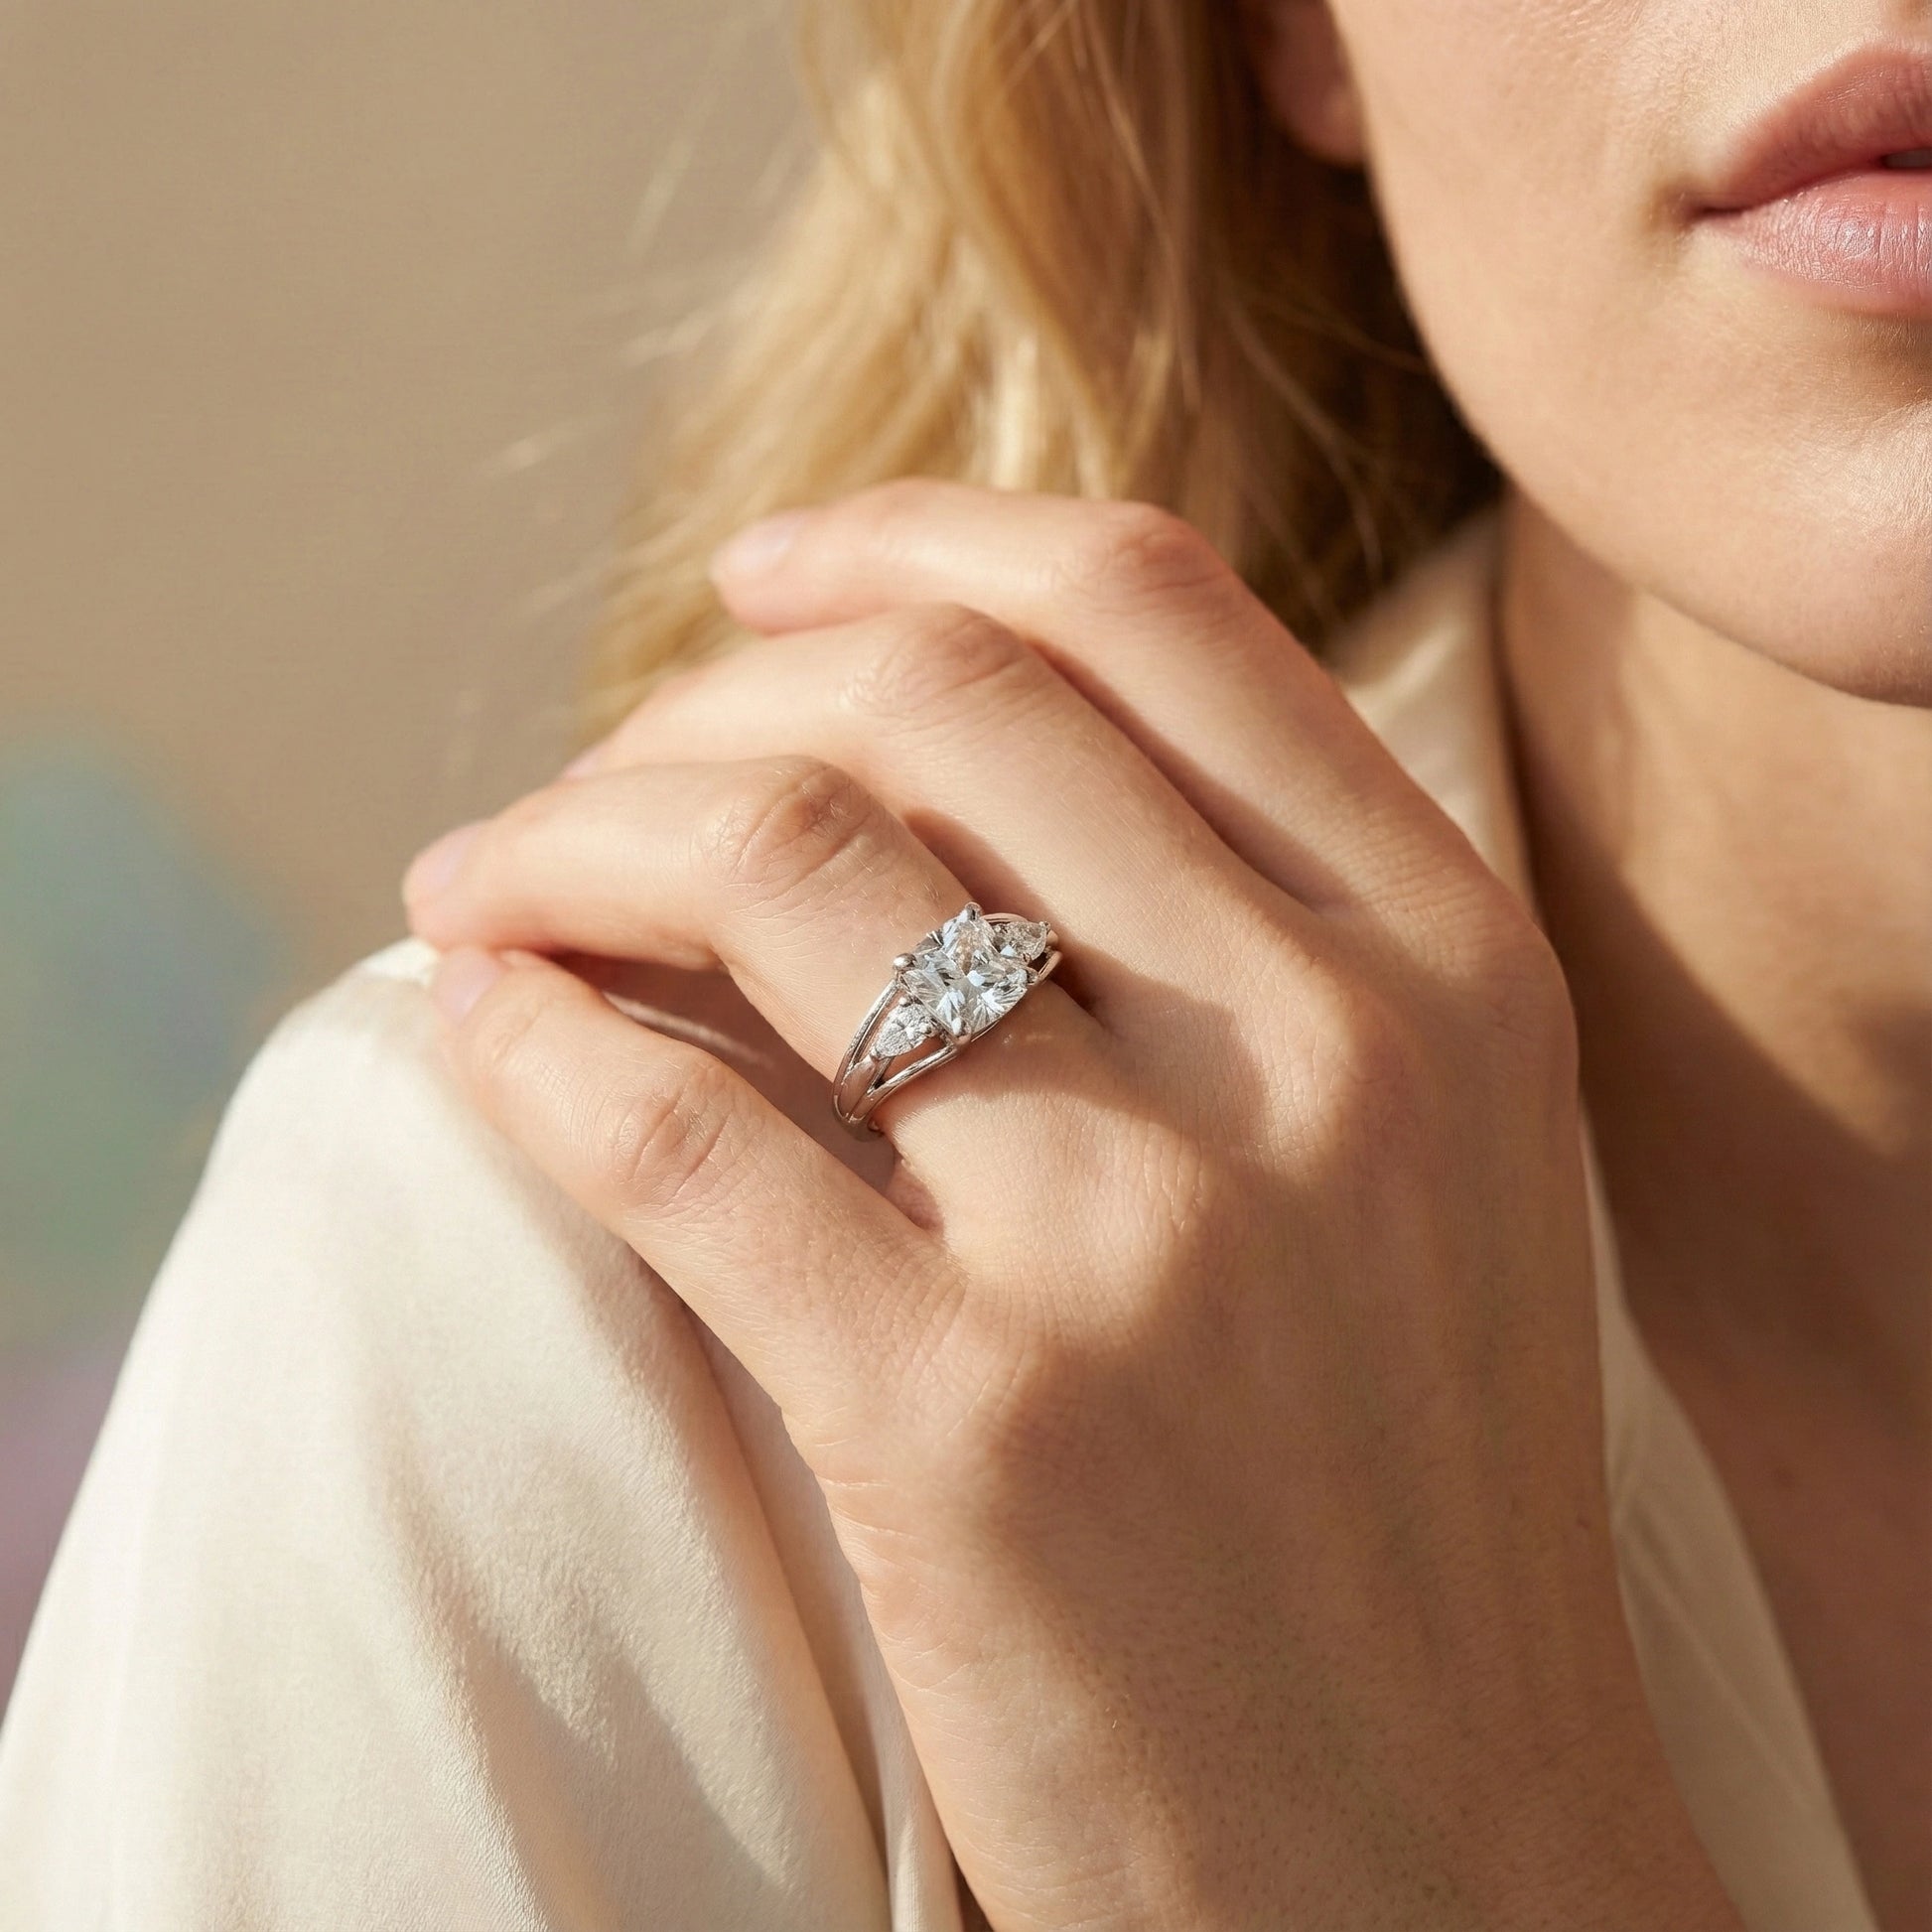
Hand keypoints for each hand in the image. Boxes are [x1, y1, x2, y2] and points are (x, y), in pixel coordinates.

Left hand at [403, 484, 1739, 1929]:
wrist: (1448, 1862)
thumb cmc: (1399, 1495)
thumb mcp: (1418, 1161)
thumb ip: (1243, 931)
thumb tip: (905, 757)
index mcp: (1448, 959)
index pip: (1141, 604)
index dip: (914, 544)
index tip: (764, 578)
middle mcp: (1326, 1051)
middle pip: (929, 705)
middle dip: (700, 705)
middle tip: (595, 790)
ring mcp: (1154, 1238)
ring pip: (776, 871)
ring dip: (571, 844)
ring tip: (488, 893)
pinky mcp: (977, 1425)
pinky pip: (671, 1129)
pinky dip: (529, 1039)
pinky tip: (481, 1023)